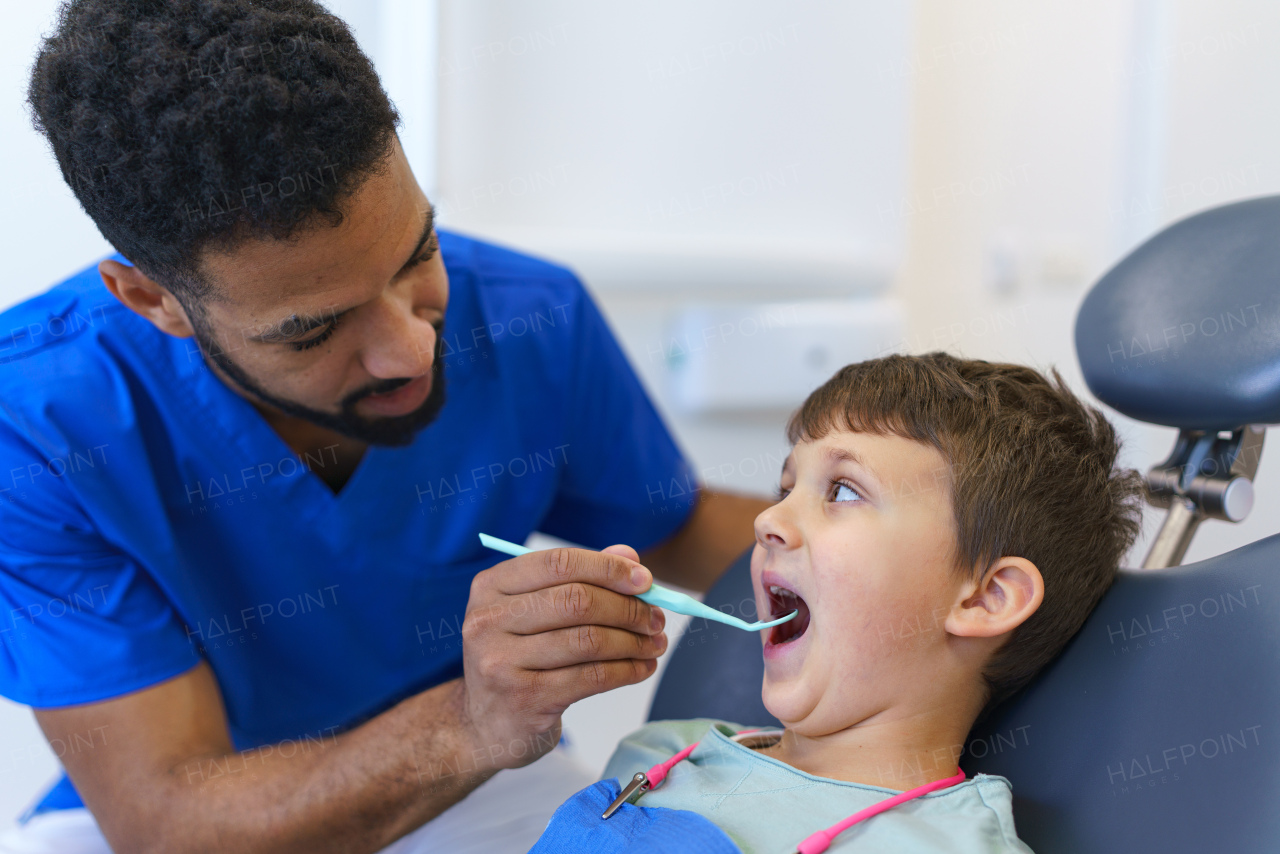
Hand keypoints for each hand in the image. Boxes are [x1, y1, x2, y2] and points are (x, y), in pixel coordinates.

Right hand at [459, 544, 666, 769]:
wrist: (483, 725)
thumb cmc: (516, 659)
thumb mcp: (533, 612)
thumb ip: (578, 578)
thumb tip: (628, 556)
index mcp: (490, 586)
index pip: (559, 563)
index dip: (608, 568)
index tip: (645, 580)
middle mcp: (489, 620)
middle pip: (577, 601)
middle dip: (627, 608)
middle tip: (655, 618)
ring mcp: (502, 662)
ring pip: (589, 640)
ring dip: (634, 642)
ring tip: (654, 644)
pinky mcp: (525, 700)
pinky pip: (592, 677)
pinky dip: (627, 671)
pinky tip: (642, 668)